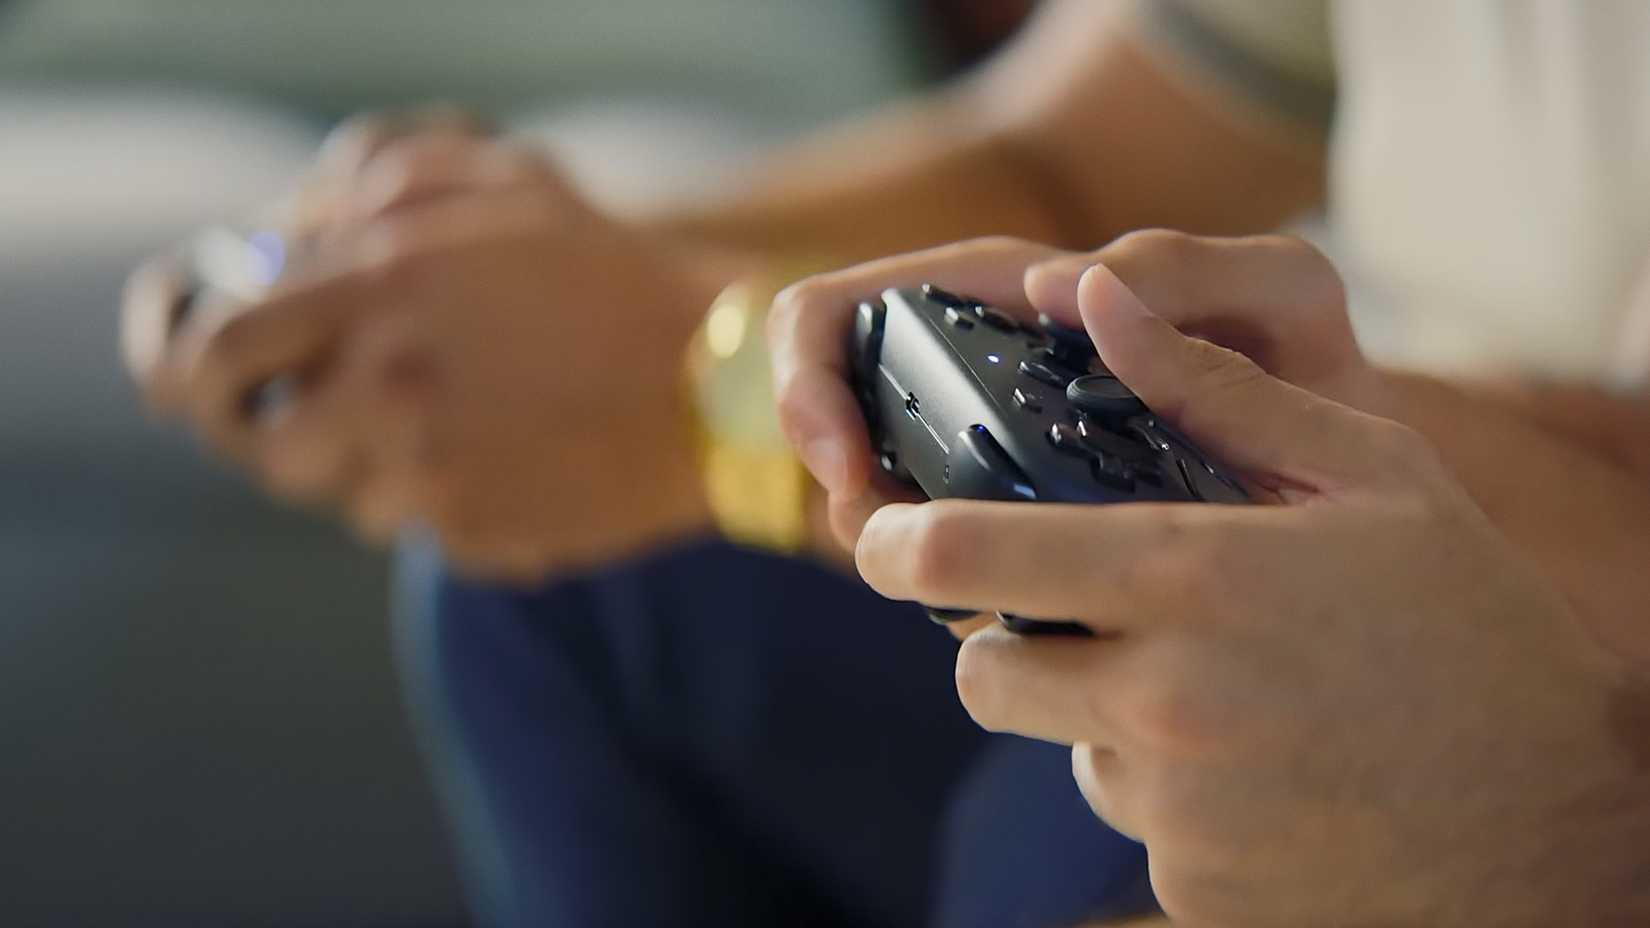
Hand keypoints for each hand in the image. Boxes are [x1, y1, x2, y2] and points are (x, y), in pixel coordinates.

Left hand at [123, 121, 716, 578]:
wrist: (724, 382)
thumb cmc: (614, 275)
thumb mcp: (499, 193)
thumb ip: (375, 202)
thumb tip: (291, 250)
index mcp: (381, 290)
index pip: (217, 350)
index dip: (200, 371)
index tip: (217, 381)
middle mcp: (389, 387)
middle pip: (267, 447)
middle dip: (293, 431)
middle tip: (341, 412)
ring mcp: (433, 473)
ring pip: (347, 499)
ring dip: (381, 469)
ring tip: (462, 427)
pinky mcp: (478, 535)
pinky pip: (423, 529)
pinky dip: (449, 502)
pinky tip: (516, 458)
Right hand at [768, 231, 1385, 546]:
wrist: (1373, 485)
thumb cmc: (1319, 368)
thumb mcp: (1279, 293)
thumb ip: (1190, 268)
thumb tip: (1052, 288)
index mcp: (1010, 302)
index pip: (846, 309)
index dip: (809, 375)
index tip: (843, 455)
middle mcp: (986, 378)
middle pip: (842, 413)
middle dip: (839, 475)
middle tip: (884, 536)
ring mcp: (999, 463)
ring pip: (889, 499)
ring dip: (892, 543)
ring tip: (953, 585)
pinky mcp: (1029, 541)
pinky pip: (954, 564)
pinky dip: (955, 591)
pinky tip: (1011, 619)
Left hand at [853, 264, 1649, 925]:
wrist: (1556, 826)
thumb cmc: (1471, 624)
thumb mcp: (1368, 474)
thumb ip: (1214, 385)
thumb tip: (1095, 297)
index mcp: (1192, 579)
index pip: (967, 556)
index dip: (897, 542)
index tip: (881, 534)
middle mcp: (1164, 701)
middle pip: (984, 670)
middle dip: (1004, 638)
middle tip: (1079, 615)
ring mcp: (1176, 810)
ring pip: (1062, 744)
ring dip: (1100, 713)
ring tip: (1220, 688)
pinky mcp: (1190, 888)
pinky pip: (1128, 816)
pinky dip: (1167, 789)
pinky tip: (1260, 765)